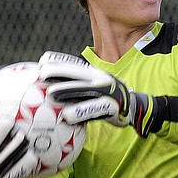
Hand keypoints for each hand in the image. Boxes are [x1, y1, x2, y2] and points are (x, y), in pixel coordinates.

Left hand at [38, 51, 158, 136]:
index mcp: (95, 74)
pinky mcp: (112, 107)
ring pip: (84, 90)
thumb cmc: (109, 100)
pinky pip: (94, 109)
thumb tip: (53, 89)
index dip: (59, 61)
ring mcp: (108, 92)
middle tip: (41, 74)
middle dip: (60, 72)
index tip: (42, 61)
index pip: (75, 65)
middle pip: (77, 74)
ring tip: (50, 94)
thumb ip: (79, 87)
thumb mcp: (96, 89)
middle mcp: (101, 79)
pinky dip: (80, 112)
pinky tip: (67, 116)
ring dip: (67, 91)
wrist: (136, 108)